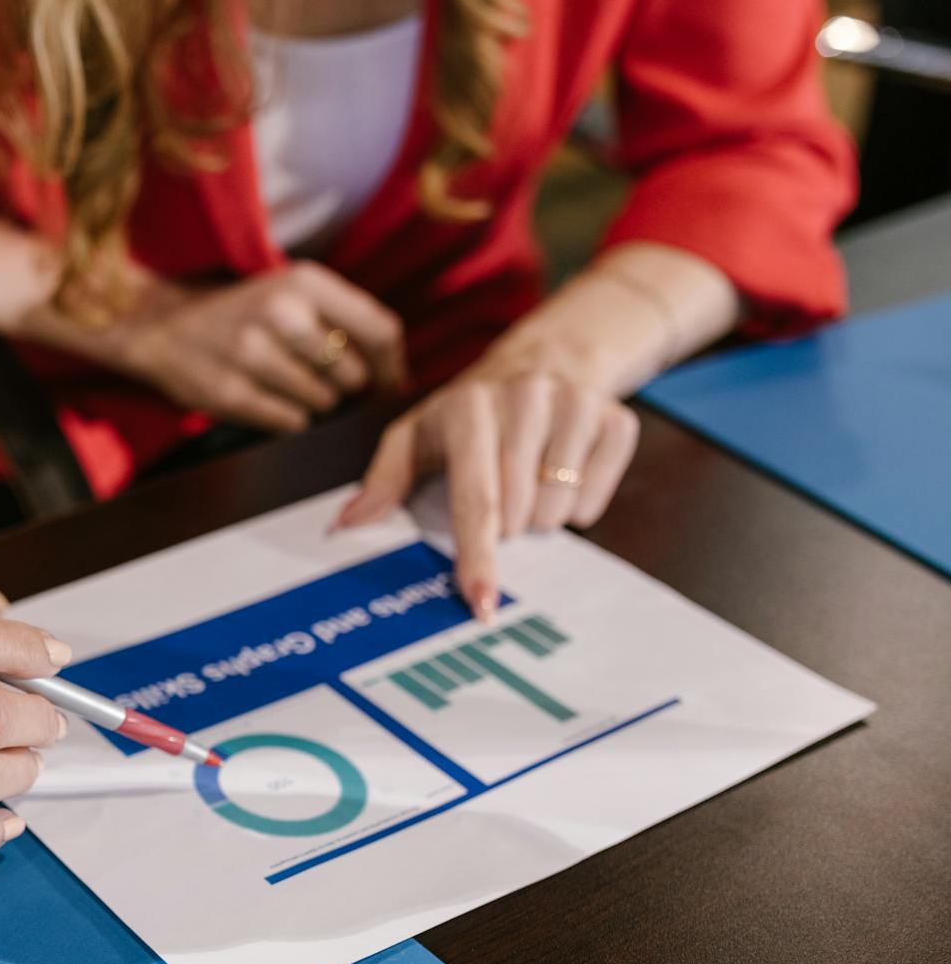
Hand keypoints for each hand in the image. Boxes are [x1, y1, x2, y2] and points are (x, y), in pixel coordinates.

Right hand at [113, 264, 406, 431]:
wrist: (162, 327)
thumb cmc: (242, 313)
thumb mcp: (292, 292)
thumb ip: (344, 319)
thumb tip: (395, 373)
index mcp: (305, 280)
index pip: (380, 330)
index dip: (391, 366)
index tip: (388, 384)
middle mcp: (282, 312)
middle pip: (355, 375)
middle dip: (343, 386)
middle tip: (318, 378)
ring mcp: (253, 353)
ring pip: (324, 402)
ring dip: (313, 403)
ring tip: (284, 383)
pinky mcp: (231, 393)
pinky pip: (290, 422)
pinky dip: (287, 418)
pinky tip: (266, 397)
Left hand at [335, 370, 638, 617]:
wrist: (541, 361)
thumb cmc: (466, 416)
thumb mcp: (416, 436)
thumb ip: (384, 480)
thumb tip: (347, 522)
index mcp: (469, 408)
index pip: (475, 501)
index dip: (478, 556)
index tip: (482, 603)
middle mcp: (526, 398)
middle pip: (519, 515)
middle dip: (504, 526)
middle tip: (496, 496)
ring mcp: (576, 405)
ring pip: (559, 511)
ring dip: (538, 516)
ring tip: (526, 480)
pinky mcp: (616, 419)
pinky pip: (596, 499)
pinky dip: (578, 502)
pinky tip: (561, 472)